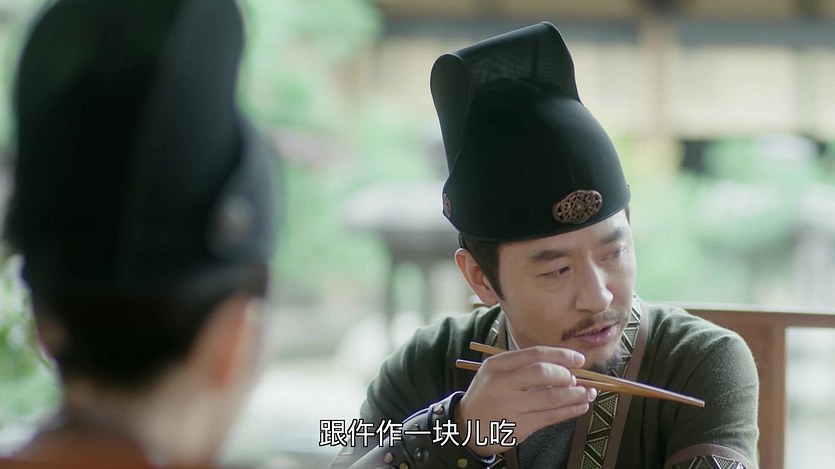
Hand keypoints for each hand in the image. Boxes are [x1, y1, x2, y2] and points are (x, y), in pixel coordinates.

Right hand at [454, 346, 596, 456]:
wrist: (467, 426)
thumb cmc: (488, 395)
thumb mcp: (495, 373)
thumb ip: (522, 367)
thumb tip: (564, 365)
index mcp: (497, 365)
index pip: (535, 354)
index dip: (561, 355)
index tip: (578, 359)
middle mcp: (502, 384)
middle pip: (543, 373)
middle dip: (566, 375)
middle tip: (575, 379)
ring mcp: (511, 407)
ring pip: (552, 397)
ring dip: (575, 394)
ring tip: (586, 393)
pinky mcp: (519, 427)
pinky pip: (551, 417)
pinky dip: (571, 410)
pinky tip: (581, 406)